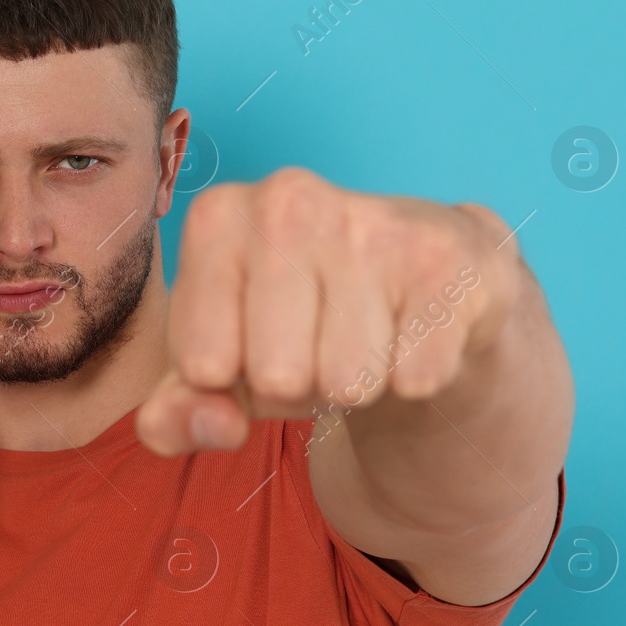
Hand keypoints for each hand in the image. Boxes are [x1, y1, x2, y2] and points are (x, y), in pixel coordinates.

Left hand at [135, 167, 519, 455]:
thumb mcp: (216, 373)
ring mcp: (372, 221)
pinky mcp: (450, 258)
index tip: (249, 343)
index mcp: (217, 217)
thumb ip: (175, 414)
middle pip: (276, 376)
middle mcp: (289, 199)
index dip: (229, 380)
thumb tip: (214, 425)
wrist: (417, 289)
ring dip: (356, 384)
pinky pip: (416, 377)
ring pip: (349, 382)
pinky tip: (414, 334)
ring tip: (362, 338)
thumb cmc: (294, 328)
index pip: (202, 364)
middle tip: (315, 345)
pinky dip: (415, 381)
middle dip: (295, 387)